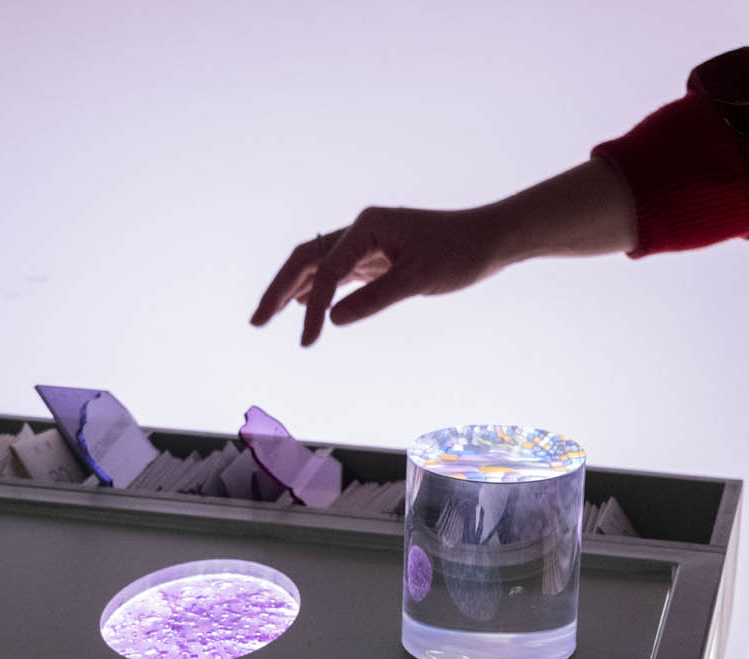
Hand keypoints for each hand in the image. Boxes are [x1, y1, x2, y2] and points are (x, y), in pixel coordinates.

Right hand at [247, 159, 635, 345]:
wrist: (492, 238)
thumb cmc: (461, 253)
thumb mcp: (419, 279)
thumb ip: (374, 299)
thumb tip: (332, 319)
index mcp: (368, 227)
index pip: (327, 271)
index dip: (313, 308)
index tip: (308, 342)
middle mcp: (362, 229)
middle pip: (306, 258)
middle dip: (278, 289)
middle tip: (256, 322)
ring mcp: (368, 241)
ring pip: (318, 264)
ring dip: (292, 288)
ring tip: (267, 317)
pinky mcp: (377, 254)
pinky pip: (337, 270)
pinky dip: (317, 287)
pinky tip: (303, 304)